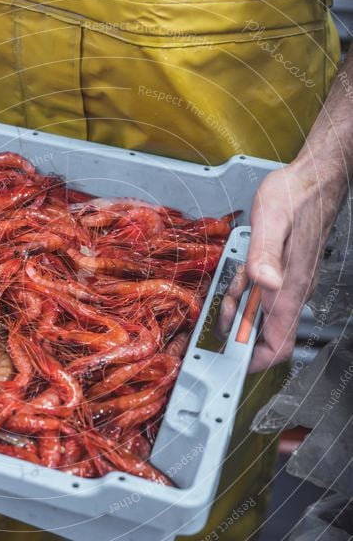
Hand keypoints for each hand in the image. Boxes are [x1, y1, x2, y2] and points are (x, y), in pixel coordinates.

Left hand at [219, 159, 345, 372]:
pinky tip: (242, 272)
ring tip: (234, 281)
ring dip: (239, 304)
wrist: (314, 178)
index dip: (253, 362)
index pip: (277, 345)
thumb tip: (265, 284)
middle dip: (236, 326)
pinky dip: (245, 290)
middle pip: (262, 334)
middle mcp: (292, 292)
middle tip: (225, 303)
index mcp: (289, 288)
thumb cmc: (296, 196)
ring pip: (259, 314)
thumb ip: (264, 254)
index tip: (230, 360)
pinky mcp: (284, 275)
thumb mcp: (271, 220)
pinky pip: (262, 296)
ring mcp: (289, 285)